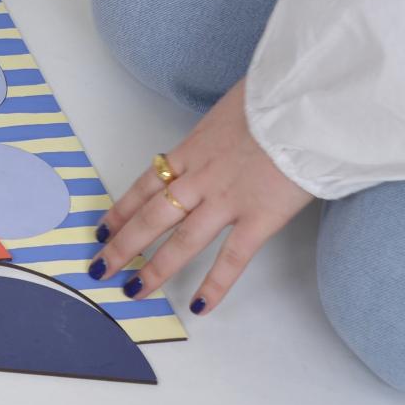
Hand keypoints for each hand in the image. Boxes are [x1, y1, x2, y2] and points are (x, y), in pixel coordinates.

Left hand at [90, 81, 312, 314]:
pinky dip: (215, 284)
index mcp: (192, 148)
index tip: (103, 228)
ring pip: (181, 240)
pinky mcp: (260, 216)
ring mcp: (227, 199)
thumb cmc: (274, 97)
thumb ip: (219, 132)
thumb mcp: (232, 108)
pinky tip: (199, 306)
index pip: (146, 184)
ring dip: (155, 268)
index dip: (122, 209)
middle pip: (152, 216)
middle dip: (123, 244)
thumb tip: (221, 137)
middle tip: (100, 266)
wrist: (303, 102)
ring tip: (134, 290)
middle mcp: (201, 177)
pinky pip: (232, 257)